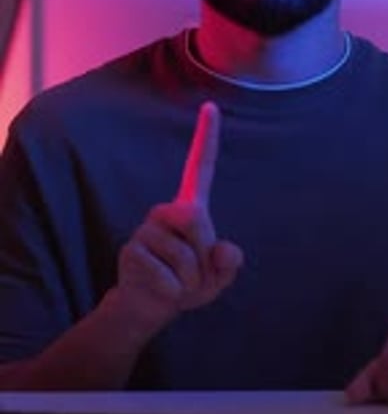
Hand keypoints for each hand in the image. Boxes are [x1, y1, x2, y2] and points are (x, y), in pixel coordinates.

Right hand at [115, 101, 242, 337]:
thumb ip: (229, 263)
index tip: (211, 106)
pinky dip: (173, 292)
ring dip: (189, 281)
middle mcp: (166, 211)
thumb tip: (224, 250)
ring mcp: (146, 229)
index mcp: (190, 208)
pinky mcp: (132, 250)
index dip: (206, 137)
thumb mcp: (217, 277)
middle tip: (193, 274)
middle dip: (203, 254)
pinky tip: (160, 289)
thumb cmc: (186, 284)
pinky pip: (167, 276)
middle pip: (196, 219)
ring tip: (176, 283)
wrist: (149, 307)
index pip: (200, 167)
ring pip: (184, 256)